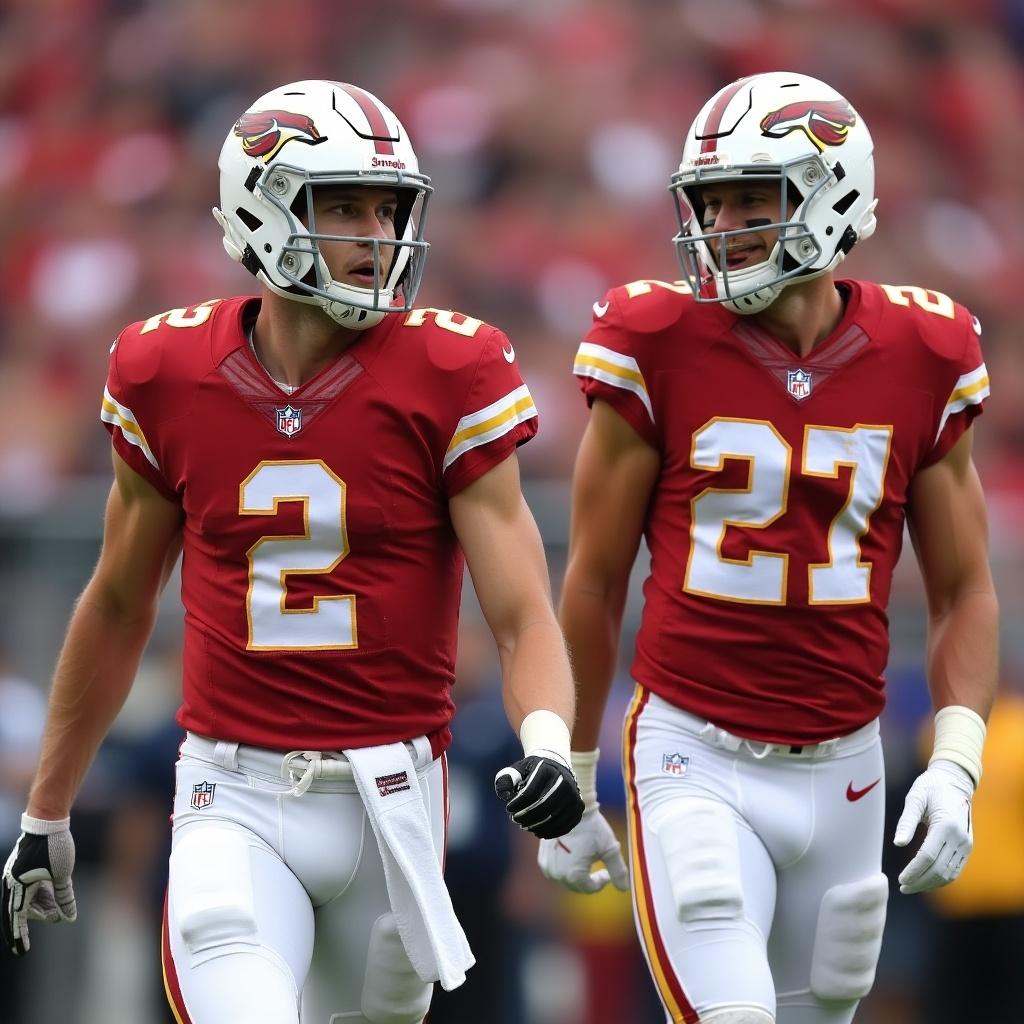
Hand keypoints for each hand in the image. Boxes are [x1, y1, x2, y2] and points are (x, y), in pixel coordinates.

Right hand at [2, 815, 76, 955]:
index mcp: (17, 886)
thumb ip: (63, 897)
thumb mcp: (62, 874)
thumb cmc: (54, 846)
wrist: (47, 820)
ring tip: (57, 910)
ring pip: (28, 898)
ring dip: (42, 905)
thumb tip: (68, 917)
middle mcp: (12, 882)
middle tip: (55, 919)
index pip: (17, 917)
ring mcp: (17, 874)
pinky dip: (41, 894)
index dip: (20, 935)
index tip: (21, 951)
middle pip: (23, 909)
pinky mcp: (25, 868)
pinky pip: (30, 887)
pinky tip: (54, 898)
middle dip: (39, 915)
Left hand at [494, 753, 584, 839]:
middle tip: (515, 820)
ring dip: (536, 826)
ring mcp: (574, 795)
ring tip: (525, 826)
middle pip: (543, 807)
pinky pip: (565, 825)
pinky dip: (550, 832)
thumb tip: (504, 795)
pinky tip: (538, 832)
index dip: (517, 804)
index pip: (530, 792)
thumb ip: (506, 779)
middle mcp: (564, 781)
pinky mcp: (579, 807)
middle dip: (526, 817)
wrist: (557, 766)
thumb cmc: (533, 771)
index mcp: (547, 770)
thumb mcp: (518, 769)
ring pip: (554, 818)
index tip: (508, 808)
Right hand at [538, 808, 628, 892]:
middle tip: (598, 867)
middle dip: (588, 879)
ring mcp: (548, 866)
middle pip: (577, 886)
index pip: (590, 888)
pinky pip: (555, 870)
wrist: (567, 806)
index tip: (607, 871)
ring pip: (565, 879)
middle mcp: (558, 875)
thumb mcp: (609, 848)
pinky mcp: (542, 857)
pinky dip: (564, 867)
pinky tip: (572, 855)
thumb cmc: (590, 827)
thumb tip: (624, 888)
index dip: (601, 880)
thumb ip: (618, 870)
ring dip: (576, 875)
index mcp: (575, 876)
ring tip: (585, 861)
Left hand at [893, 759, 973, 894]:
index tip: (900, 879)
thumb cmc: (930, 787)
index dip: (913, 871)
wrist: (954, 781)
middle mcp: (960, 837)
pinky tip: (926, 880)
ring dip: (930, 884)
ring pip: (949, 873)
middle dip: (920, 882)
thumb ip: (906, 821)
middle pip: (939, 869)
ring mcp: (966, 844)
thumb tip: (898, 844)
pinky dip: (941, 878)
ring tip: (912, 886)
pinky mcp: (967, 847)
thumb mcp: (914, 798)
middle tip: (903, 887)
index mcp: (946, 825)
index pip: (928, 857)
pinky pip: (955, 869)